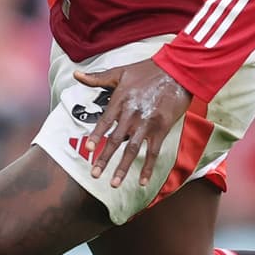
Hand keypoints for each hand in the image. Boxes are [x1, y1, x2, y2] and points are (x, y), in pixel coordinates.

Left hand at [71, 59, 192, 189]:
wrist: (177, 70)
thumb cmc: (148, 70)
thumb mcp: (120, 71)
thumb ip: (98, 78)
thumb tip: (76, 75)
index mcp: (120, 101)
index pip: (104, 122)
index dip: (95, 136)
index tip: (88, 149)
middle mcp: (132, 114)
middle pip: (115, 141)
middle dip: (104, 159)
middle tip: (94, 175)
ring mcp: (147, 123)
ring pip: (132, 150)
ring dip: (122, 168)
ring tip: (114, 183)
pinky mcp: (162, 129)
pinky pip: (153, 152)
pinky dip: (148, 167)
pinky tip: (142, 182)